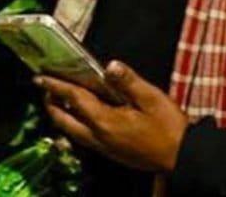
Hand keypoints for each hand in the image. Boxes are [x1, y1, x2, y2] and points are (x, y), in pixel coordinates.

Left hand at [37, 61, 189, 173]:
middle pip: (64, 121)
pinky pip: (84, 137)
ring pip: (72, 131)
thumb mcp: (152, 99)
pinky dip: (74, 123)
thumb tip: (110, 65)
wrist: (185, 159)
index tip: (40, 76)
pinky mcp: (112, 153)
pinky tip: (80, 114)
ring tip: (57, 98)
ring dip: (61, 114)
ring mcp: (105, 148)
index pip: (73, 100)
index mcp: (106, 122)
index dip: (55, 85)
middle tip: (44, 86)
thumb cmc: (170, 129)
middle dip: (50, 103)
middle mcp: (100, 138)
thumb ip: (128, 81)